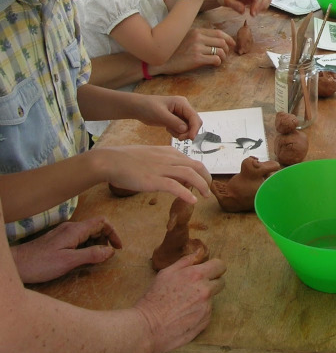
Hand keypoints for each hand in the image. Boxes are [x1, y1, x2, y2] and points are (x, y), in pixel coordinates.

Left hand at [11, 217, 121, 283]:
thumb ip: (91, 255)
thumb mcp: (68, 261)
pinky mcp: (58, 240)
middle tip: (107, 255)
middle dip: (106, 239)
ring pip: (87, 233)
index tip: (118, 248)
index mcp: (75, 230)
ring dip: (96, 244)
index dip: (113, 233)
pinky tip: (82, 258)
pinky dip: (86, 246)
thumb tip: (110, 251)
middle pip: (96, 227)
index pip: (102, 222)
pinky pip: (78, 239)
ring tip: (96, 259)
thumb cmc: (40, 264)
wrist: (16, 265)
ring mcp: (63, 233)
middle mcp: (71, 228)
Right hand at [91, 144, 212, 200]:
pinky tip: (192, 201)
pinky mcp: (153, 180)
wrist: (109, 161)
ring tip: (206, 196)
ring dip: (202, 185)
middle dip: (206, 177)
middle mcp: (168, 158)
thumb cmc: (126, 159)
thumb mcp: (150, 156)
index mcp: (168, 152)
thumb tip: (174, 174)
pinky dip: (186, 193)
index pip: (191, 160)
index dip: (200, 171)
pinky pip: (174, 186)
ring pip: (189, 174)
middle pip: (196, 165)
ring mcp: (161, 168)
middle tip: (209, 189)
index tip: (203, 180)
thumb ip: (164, 162)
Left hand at [131, 94, 202, 140]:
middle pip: (194, 123)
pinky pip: (182, 129)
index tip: (191, 138)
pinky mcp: (176, 120)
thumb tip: (185, 130)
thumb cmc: (148, 107)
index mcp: (182, 103)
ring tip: (169, 130)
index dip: (194, 128)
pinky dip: (177, 132)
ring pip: (188, 128)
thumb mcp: (160, 115)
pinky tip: (168, 129)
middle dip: (188, 132)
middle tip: (179, 138)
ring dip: (181, 133)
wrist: (138, 108)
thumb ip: (174, 122)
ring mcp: (180, 114)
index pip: (194, 117)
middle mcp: (184, 108)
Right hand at [134, 255, 226, 352]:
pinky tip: (184, 315)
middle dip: (211, 282)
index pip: (220, 266)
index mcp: (197, 275)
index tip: (209, 271)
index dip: (215, 267)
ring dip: (203, 299)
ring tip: (184, 304)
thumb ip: (186, 261)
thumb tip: (199, 252)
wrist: (148, 328)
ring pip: (212, 298)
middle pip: (220, 282)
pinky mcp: (205, 321)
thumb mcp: (166, 273)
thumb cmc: (154, 299)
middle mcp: (205, 290)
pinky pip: (207, 313)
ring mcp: (207, 307)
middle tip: (196, 288)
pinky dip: (199, 312)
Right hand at [153, 27, 235, 73]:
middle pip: (222, 41)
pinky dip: (218, 63)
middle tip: (225, 55)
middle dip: (227, 49)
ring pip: (220, 51)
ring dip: (223, 57)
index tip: (232, 44)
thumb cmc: (173, 51)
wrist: (159, 61)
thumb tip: (215, 40)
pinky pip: (215, 59)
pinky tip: (214, 65)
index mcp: (196, 31)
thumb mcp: (186, 38)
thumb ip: (199, 37)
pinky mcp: (196, 59)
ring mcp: (197, 47)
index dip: (228, 38)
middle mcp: (197, 37)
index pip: (219, 32)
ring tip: (219, 61)